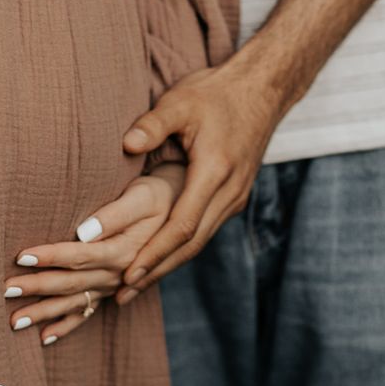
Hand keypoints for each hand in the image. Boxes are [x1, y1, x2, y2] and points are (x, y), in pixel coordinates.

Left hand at [4, 164, 185, 343]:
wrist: (184, 210)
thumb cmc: (159, 194)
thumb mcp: (142, 197)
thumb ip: (113, 215)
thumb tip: (82, 232)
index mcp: (124, 251)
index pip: (80, 255)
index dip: (51, 256)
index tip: (21, 256)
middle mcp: (119, 274)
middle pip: (70, 283)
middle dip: (36, 288)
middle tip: (3, 290)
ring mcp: (115, 285)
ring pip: (74, 303)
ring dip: (43, 313)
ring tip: (13, 322)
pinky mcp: (114, 289)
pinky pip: (88, 314)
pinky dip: (66, 327)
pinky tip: (44, 337)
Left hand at [120, 56, 283, 288]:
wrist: (262, 89)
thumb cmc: (216, 93)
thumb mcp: (180, 102)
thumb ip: (152, 125)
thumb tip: (125, 145)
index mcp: (215, 171)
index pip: (182, 225)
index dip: (155, 252)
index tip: (128, 273)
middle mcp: (229, 191)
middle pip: (190, 244)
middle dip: (156, 271)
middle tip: (122, 296)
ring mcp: (235, 197)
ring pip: (199, 241)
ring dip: (167, 265)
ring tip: (135, 287)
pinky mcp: (234, 196)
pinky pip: (205, 230)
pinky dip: (180, 249)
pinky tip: (160, 260)